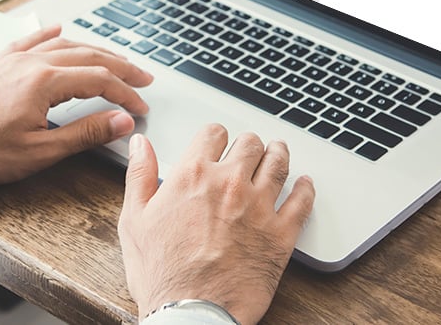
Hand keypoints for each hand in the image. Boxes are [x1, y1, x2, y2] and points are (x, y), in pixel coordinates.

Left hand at [0, 25, 152, 187]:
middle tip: (144, 77)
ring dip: (94, 51)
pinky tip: (59, 30)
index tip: (142, 108)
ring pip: (63, 45)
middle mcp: (30, 62)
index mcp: (44, 82)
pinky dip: (50, 35)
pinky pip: (30, 40)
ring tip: (115, 60)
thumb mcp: (39, 151)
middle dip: (120, 67)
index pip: (100, 80)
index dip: (126, 94)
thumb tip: (122, 122)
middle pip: (88, 56)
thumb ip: (85, 134)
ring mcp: (13, 60)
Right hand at [117, 125, 314, 324]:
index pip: (213, 134)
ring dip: (279, 154)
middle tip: (249, 150)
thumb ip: (139, 175)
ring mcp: (259, 207)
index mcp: (193, 175)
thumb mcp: (134, 220)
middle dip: (248, 144)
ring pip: (279, 163)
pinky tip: (304, 185)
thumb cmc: (162, 274)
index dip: (215, 136)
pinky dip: (306, 189)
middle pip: (250, 144)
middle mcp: (229, 184)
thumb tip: (139, 145)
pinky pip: (302, 201)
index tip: (217, 142)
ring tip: (278, 152)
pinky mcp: (281, 234)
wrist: (191, 313)